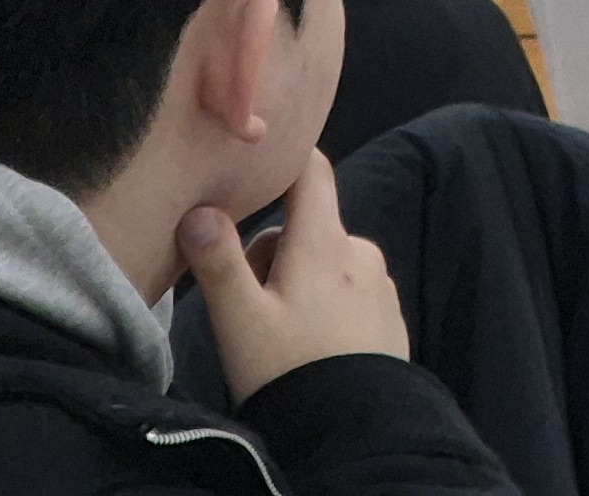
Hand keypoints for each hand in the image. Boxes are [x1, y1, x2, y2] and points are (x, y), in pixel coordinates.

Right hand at [181, 148, 409, 397]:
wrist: (351, 429)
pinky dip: (325, 305)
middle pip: (308, 227)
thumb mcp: (240, 320)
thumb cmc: (288, 370)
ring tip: (277, 335)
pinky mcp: (388, 314)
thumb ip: (218, 262)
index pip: (313, 172)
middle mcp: (360, 251)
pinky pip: (348, 292)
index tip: (259, 166)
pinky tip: (308, 347)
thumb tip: (200, 210)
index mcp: (325, 242)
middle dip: (273, 254)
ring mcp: (379, 282)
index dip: (287, 160)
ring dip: (298, 282)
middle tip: (249, 306)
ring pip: (325, 262)